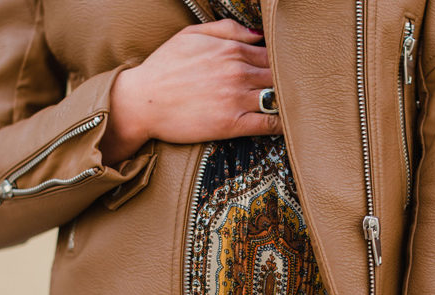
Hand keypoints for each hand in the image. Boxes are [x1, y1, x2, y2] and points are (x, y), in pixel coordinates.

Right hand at [100, 18, 281, 165]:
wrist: (141, 101)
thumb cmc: (163, 68)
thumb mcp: (191, 35)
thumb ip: (227, 30)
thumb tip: (257, 34)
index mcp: (231, 50)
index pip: (273, 55)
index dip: (282, 64)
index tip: (286, 72)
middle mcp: (238, 72)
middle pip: (280, 76)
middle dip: (289, 82)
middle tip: (294, 91)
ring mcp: (236, 99)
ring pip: (278, 98)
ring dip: (287, 102)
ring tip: (292, 107)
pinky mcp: (232, 124)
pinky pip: (268, 124)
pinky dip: (281, 124)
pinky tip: (285, 124)